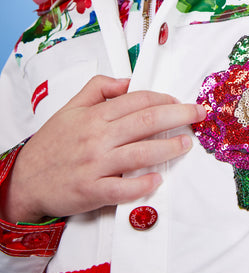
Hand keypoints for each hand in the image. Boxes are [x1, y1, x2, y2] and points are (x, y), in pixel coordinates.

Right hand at [0, 76, 205, 223]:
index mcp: (94, 116)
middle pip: (146, 122)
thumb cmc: (51, 145)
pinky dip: (143, 185)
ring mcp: (96, 165)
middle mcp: (97, 138)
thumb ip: (97, 89)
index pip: (137, 101)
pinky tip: (158, 179)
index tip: (179, 100)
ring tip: (186, 143)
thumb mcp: (70, 107)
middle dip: (178, 115)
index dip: (163, 98)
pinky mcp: (93, 191)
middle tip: (198, 114)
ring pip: (141, 153)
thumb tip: (125, 80)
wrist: (25, 180)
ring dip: (169, 148)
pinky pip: (123, 189)